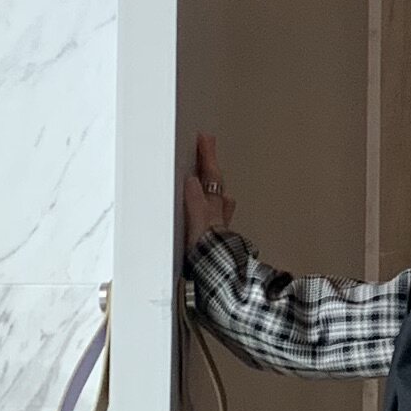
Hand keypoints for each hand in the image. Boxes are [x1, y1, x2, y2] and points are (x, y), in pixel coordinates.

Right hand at [184, 130, 238, 249]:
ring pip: (218, 196)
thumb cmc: (207, 250)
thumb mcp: (197, 220)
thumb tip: (192, 180)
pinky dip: (211, 201)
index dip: (207, 155)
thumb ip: (195, 199)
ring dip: (213, 182)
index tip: (205, 137)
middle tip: (207, 145)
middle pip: (216, 182)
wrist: (217, 272)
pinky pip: (214, 210)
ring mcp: (218, 222)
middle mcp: (218, 211)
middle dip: (211, 165)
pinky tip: (208, 204)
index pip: (210, 174)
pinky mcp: (214, 234)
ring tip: (207, 170)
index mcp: (213, 204)